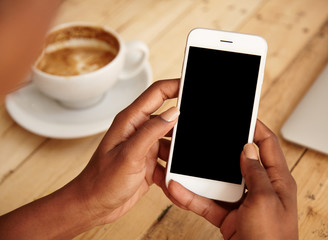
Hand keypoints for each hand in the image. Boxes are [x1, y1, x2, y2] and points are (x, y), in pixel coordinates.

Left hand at [73, 79, 179, 223]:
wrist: (93, 206)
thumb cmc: (102, 181)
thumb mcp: (129, 155)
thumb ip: (152, 131)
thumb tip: (173, 113)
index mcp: (130, 121)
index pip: (157, 93)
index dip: (175, 85)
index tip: (192, 83)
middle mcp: (138, 131)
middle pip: (167, 116)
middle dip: (183, 122)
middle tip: (196, 130)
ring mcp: (144, 147)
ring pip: (171, 141)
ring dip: (178, 151)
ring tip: (182, 161)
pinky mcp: (149, 163)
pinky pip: (169, 160)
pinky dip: (173, 168)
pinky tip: (172, 179)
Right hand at [166, 120, 297, 239]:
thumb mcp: (265, 201)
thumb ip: (255, 173)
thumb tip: (248, 148)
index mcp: (277, 181)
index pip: (267, 145)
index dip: (255, 128)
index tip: (241, 116)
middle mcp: (259, 189)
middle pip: (237, 161)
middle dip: (219, 149)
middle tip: (205, 135)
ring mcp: (242, 203)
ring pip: (217, 182)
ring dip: (199, 175)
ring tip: (182, 163)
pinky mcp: (227, 216)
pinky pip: (207, 202)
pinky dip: (192, 197)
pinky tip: (178, 190)